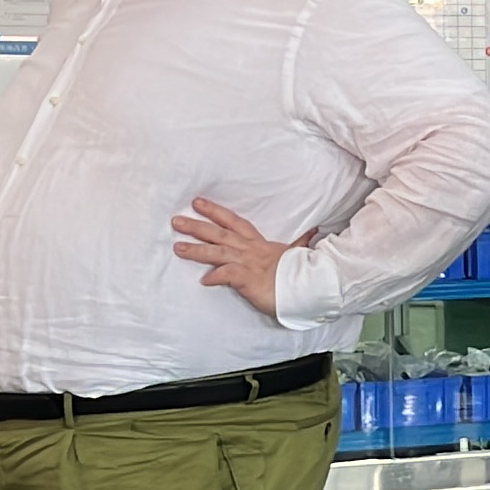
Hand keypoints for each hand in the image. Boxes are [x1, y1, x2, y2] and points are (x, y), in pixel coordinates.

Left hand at [173, 199, 319, 319]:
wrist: (310, 286)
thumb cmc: (301, 273)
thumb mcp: (298, 254)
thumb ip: (300, 243)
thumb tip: (314, 231)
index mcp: (259, 244)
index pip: (234, 222)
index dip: (215, 211)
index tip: (198, 203)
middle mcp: (250, 250)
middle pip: (220, 234)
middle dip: (197, 226)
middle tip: (176, 220)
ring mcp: (249, 264)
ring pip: (218, 252)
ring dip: (197, 249)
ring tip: (178, 247)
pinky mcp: (249, 279)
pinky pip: (228, 275)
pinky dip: (216, 276)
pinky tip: (204, 280)